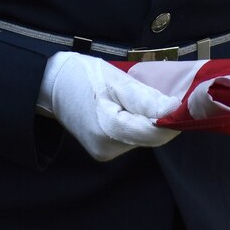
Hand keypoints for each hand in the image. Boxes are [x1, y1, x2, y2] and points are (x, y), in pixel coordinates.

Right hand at [37, 52, 179, 160]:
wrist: (49, 85)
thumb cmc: (80, 76)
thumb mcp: (116, 80)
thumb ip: (146, 98)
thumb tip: (174, 110)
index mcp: (109, 128)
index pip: (156, 133)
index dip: (172, 118)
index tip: (180, 101)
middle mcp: (107, 148)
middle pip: (151, 137)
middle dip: (159, 118)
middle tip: (152, 93)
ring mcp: (104, 152)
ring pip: (143, 138)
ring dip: (146, 120)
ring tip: (130, 99)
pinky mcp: (103, 152)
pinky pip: (132, 139)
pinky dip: (136, 124)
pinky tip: (124, 109)